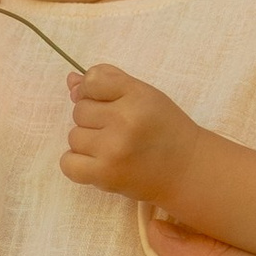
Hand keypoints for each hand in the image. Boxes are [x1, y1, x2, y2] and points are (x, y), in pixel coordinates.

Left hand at [61, 63, 199, 205]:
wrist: (187, 170)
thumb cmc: (165, 129)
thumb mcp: (145, 95)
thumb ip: (109, 82)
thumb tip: (71, 82)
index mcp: (137, 95)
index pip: (93, 80)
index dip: (93, 91)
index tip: (106, 102)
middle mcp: (124, 121)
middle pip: (79, 110)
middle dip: (94, 119)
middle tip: (119, 130)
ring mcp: (113, 150)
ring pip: (74, 137)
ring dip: (88, 143)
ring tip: (113, 148)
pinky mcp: (105, 175)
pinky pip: (68, 163)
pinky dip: (77, 164)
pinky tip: (97, 162)